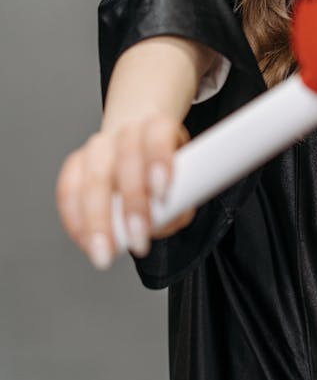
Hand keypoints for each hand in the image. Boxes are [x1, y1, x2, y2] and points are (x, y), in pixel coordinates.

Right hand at [55, 113, 196, 269]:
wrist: (141, 141)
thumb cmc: (164, 165)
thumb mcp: (185, 174)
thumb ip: (181, 197)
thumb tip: (167, 219)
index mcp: (156, 127)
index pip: (157, 134)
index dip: (159, 161)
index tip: (162, 192)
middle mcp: (126, 132)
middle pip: (124, 158)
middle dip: (131, 203)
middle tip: (139, 240)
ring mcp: (98, 147)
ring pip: (93, 177)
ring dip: (98, 219)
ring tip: (106, 252)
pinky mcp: (76, 165)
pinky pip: (68, 190)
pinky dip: (75, 219)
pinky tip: (84, 241)